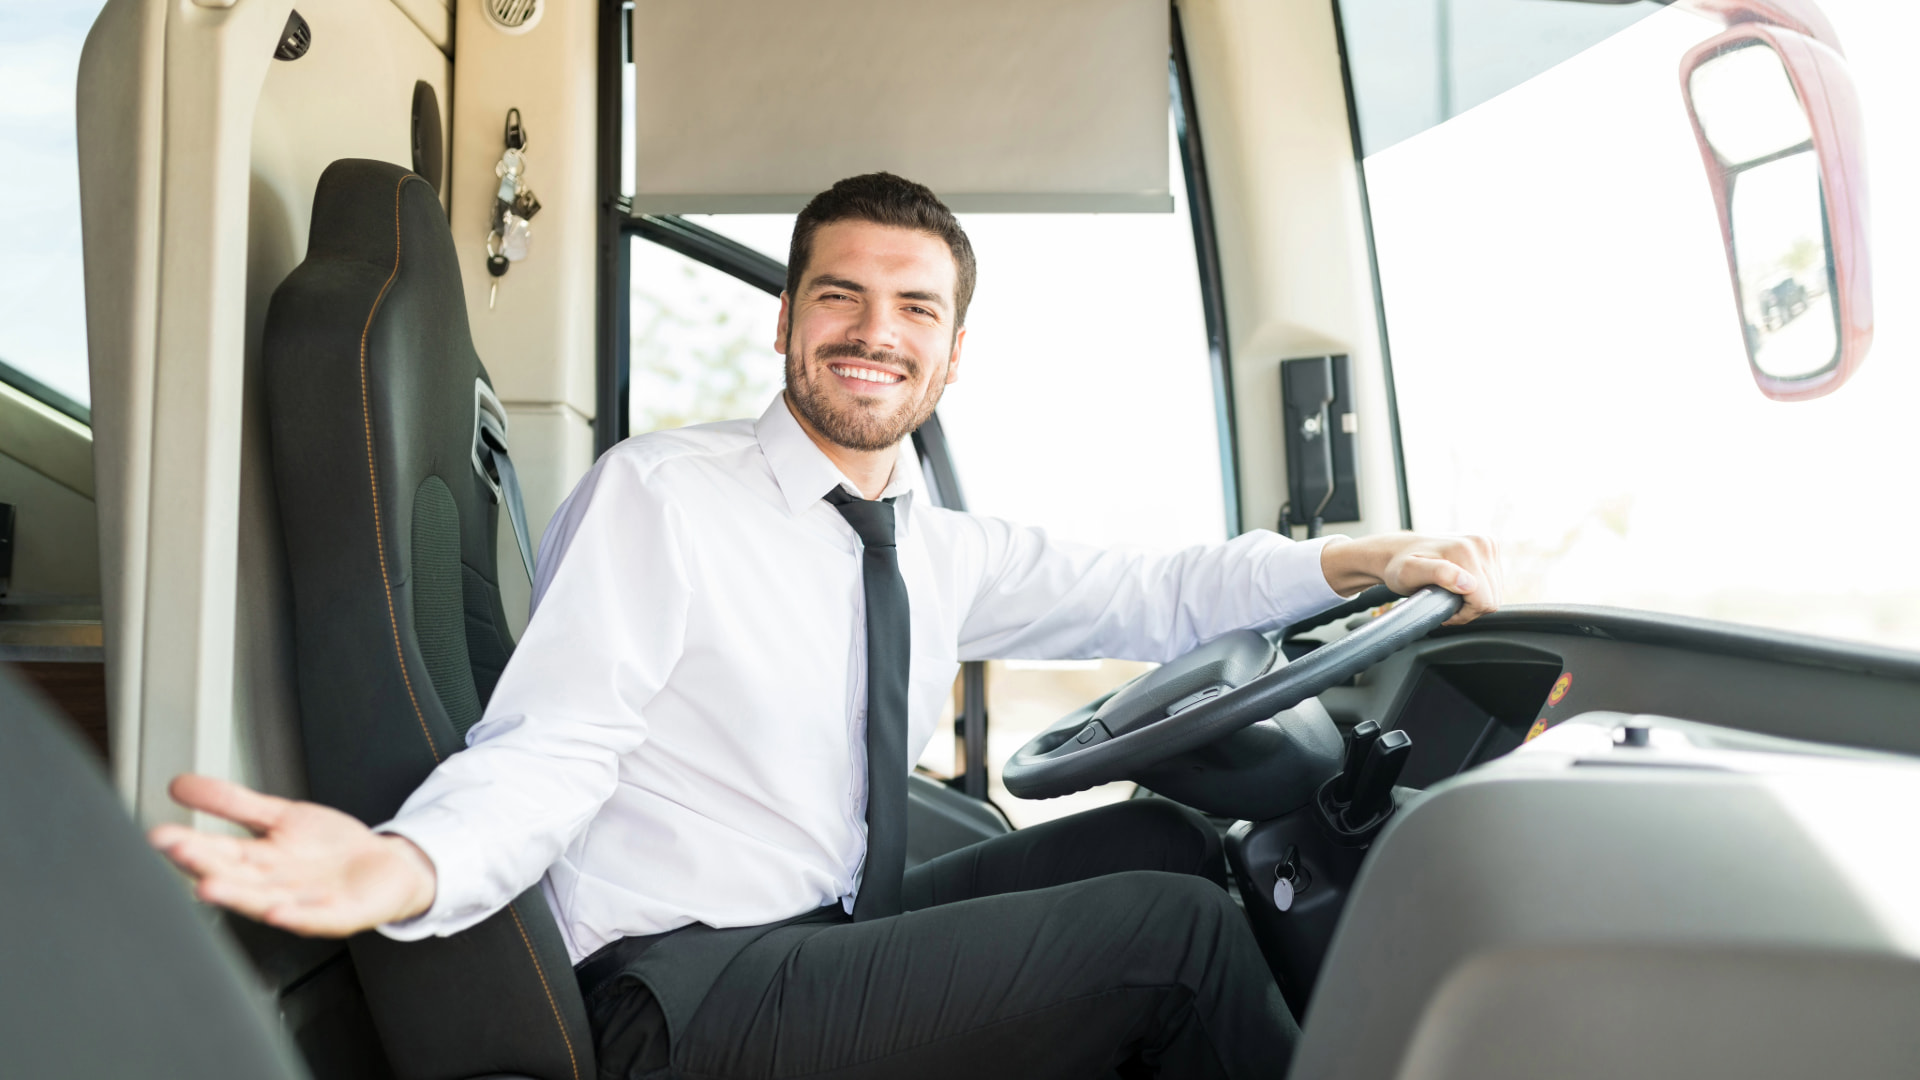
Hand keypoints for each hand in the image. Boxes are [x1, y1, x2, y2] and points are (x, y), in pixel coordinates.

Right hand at [148, 775, 436, 937]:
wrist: (384, 868)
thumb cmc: (328, 850)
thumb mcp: (280, 815)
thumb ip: (233, 804)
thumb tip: (179, 785)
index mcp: (258, 863)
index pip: (217, 852)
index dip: (189, 845)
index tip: (159, 835)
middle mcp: (274, 886)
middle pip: (234, 876)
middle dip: (204, 866)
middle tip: (176, 852)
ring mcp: (304, 903)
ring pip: (264, 901)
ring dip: (237, 896)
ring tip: (208, 887)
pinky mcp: (339, 915)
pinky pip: (314, 917)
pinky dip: (296, 916)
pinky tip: (277, 912)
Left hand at [1320, 532, 1501, 625]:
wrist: (1398, 551)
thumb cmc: (1400, 566)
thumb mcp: (1410, 573)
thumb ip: (1438, 575)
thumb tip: (1468, 583)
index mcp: (1466, 550)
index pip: (1485, 601)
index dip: (1464, 613)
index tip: (1442, 606)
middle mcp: (1481, 543)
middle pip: (1492, 598)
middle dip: (1469, 607)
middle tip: (1443, 600)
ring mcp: (1487, 543)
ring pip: (1495, 592)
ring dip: (1473, 599)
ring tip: (1449, 592)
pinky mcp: (1489, 547)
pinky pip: (1494, 582)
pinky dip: (1478, 589)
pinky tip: (1458, 584)